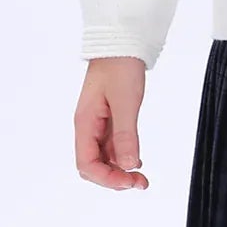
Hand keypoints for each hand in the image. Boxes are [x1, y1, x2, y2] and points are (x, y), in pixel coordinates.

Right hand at [76, 57, 148, 189]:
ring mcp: (97, 124)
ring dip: (120, 171)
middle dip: (114, 179)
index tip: (129, 181)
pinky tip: (137, 161)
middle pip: (93, 165)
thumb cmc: (120, 66)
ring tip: (142, 178)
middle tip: (140, 183)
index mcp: (84, 123)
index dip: (106, 178)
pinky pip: (112, 146)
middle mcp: (87, 126)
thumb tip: (128, 166)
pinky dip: (123, 157)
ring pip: (103, 158)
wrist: (122, 43)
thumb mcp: (126, 102)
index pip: (86, 164)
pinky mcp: (109, 119)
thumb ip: (126, 136)